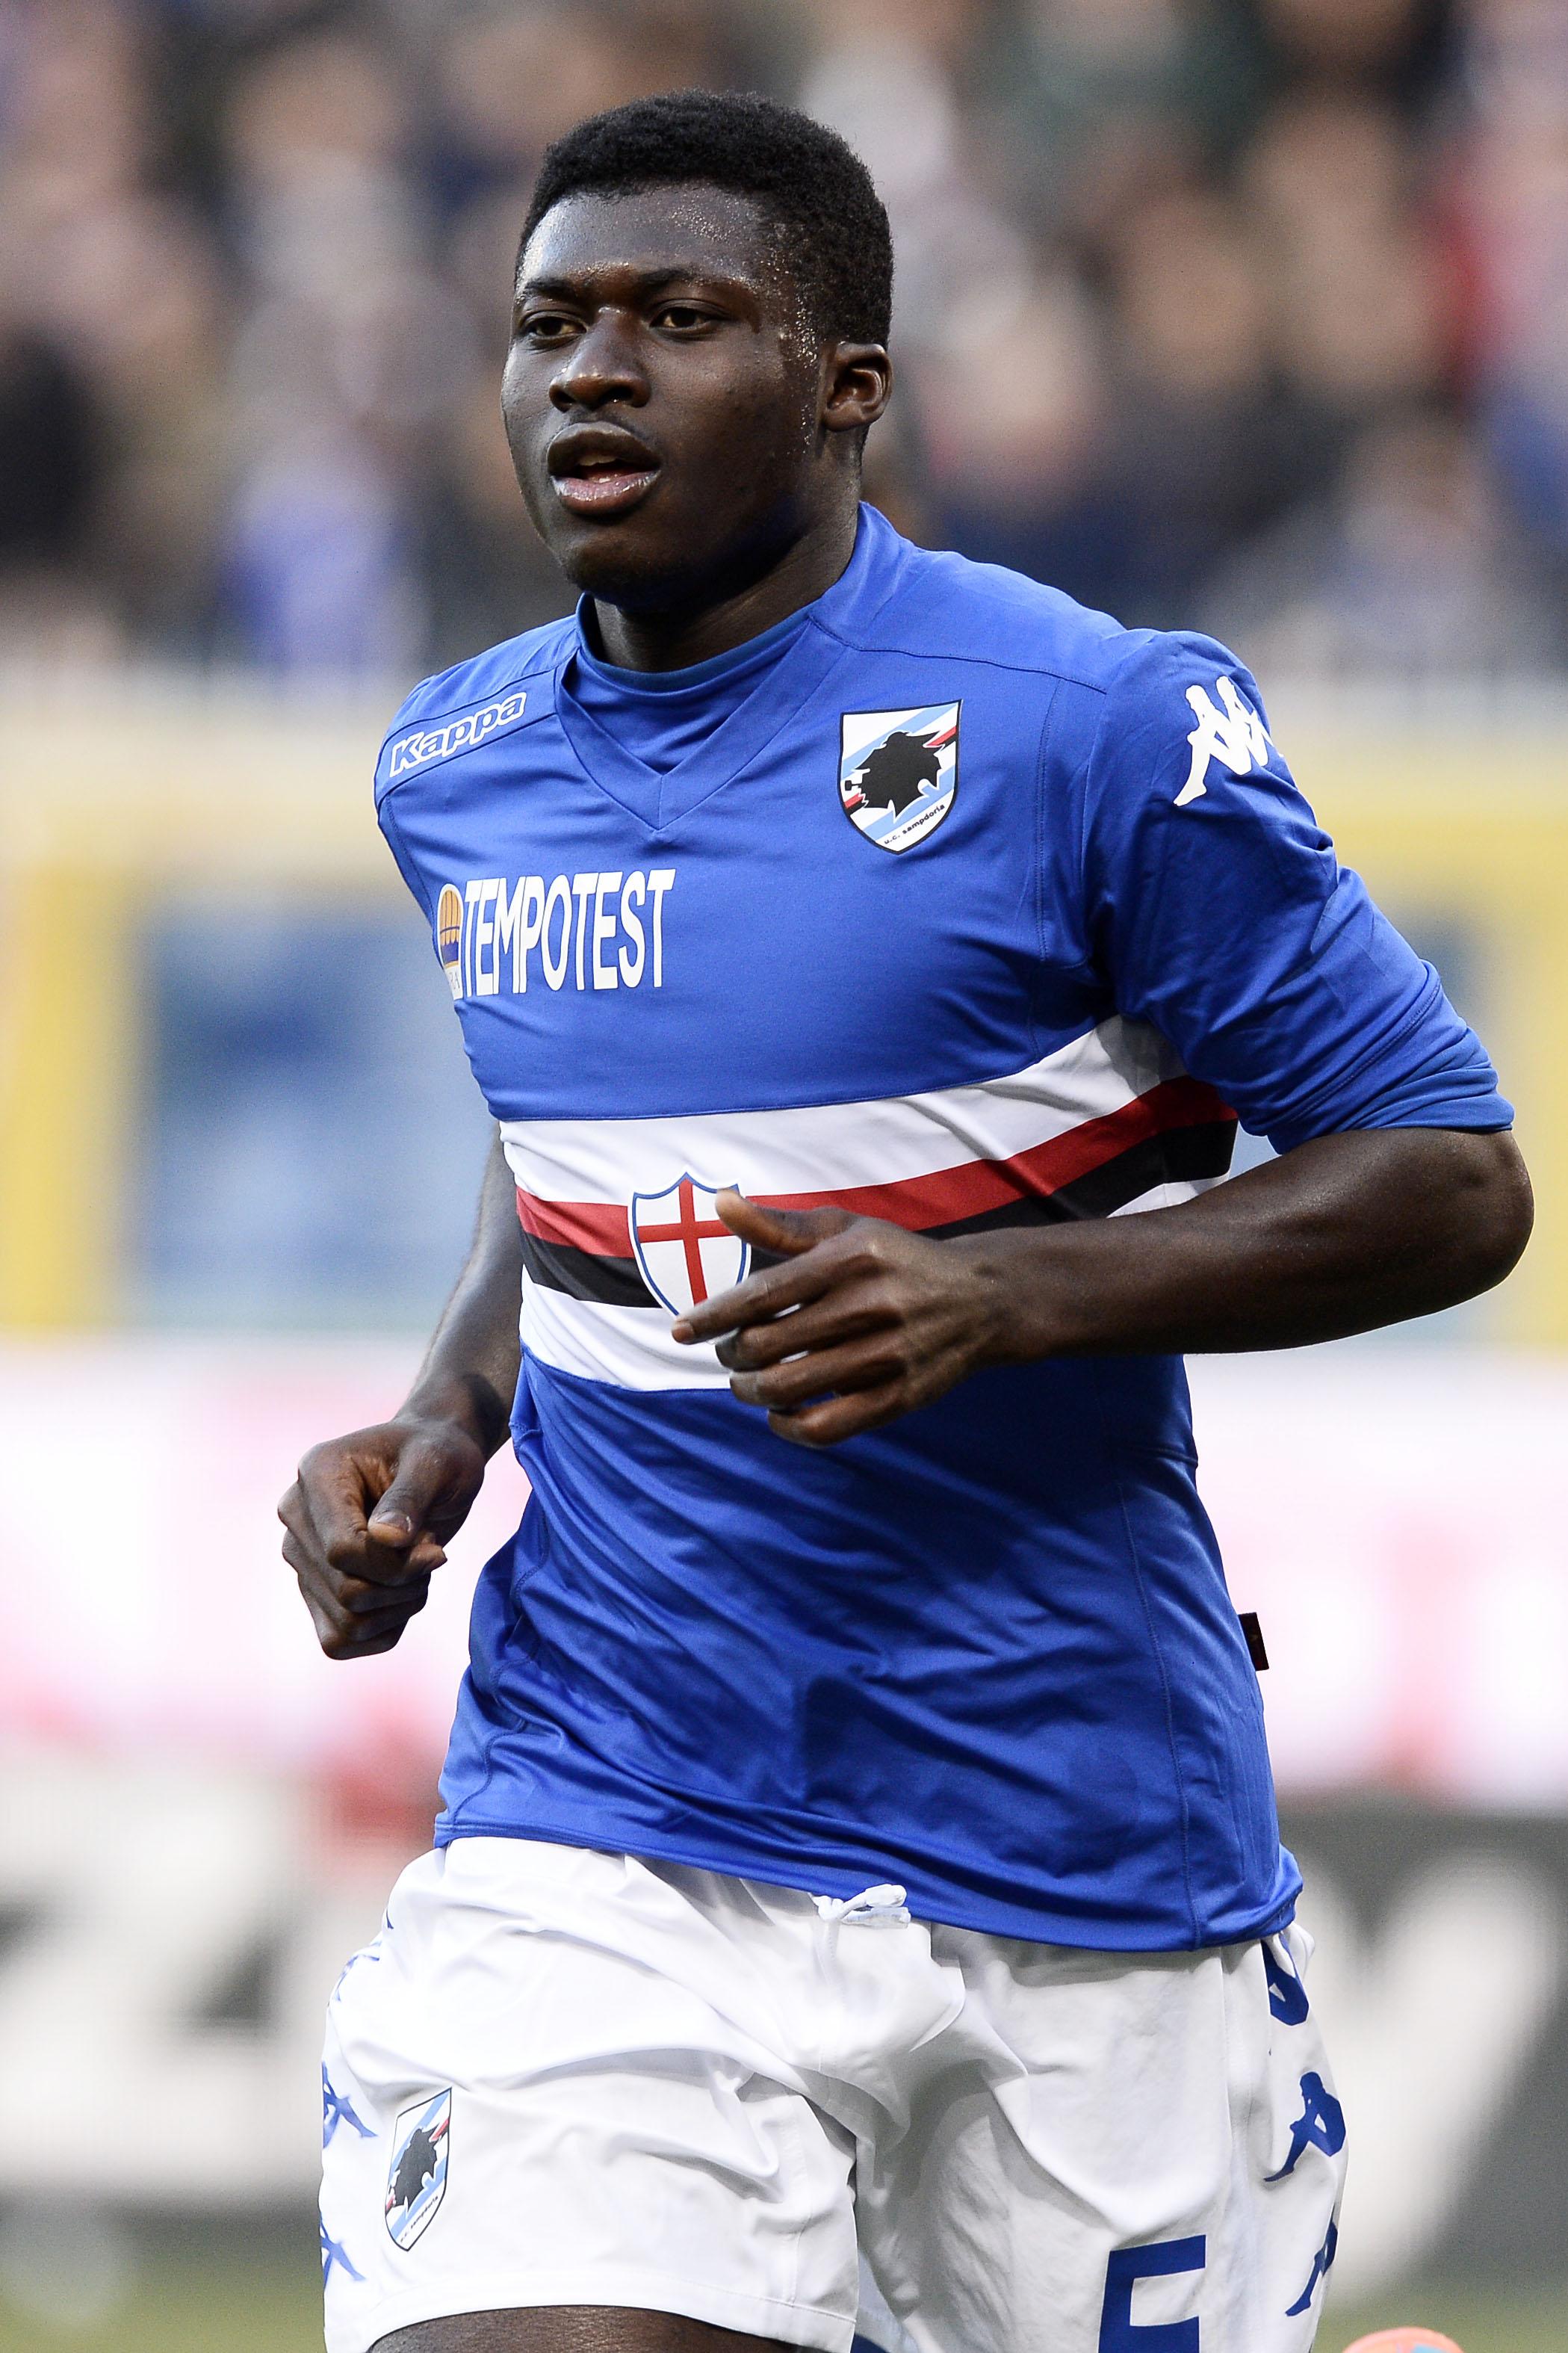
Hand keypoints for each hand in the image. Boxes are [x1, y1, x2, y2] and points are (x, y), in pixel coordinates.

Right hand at [278, 1416, 487, 1659]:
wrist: (434, 1467)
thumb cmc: (438, 1457)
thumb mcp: (438, 1464)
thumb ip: (411, 1497)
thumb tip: (386, 1539)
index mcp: (318, 1474)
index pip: (342, 1551)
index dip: (396, 1565)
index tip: (436, 1550)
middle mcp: (297, 1516)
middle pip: (345, 1592)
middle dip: (404, 1585)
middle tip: (431, 1554)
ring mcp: (301, 1556)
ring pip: (345, 1624)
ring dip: (399, 1608)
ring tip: (418, 1568)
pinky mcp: (314, 1589)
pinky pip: (341, 1641)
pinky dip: (384, 1629)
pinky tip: (403, 1593)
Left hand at [672, 1193, 1008, 1446]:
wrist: (983, 1299)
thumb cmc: (898, 1259)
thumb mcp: (846, 1230)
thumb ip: (780, 1226)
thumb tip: (720, 1203)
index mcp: (850, 1258)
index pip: (761, 1293)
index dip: (712, 1316)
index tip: (681, 1331)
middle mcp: (870, 1305)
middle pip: (767, 1344)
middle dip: (732, 1354)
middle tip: (731, 1354)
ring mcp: (888, 1355)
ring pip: (790, 1387)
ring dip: (752, 1391)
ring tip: (748, 1383)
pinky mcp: (901, 1397)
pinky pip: (827, 1426)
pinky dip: (788, 1426)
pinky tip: (779, 1414)